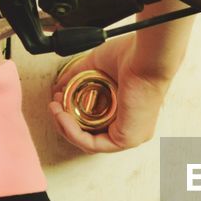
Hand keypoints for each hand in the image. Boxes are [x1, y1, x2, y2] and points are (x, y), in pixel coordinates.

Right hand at [48, 35, 168, 153]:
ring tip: (56, 109)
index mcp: (129, 113)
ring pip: (89, 142)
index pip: (95, 125)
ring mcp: (130, 135)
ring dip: (65, 127)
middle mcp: (131, 127)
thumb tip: (60, 84)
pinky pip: (92, 144)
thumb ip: (77, 75)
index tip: (59, 99)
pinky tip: (63, 116)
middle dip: (65, 121)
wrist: (146, 57)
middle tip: (55, 104)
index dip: (72, 115)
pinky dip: (73, 132)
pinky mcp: (126, 139)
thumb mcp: (97, 66)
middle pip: (89, 135)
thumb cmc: (134, 57)